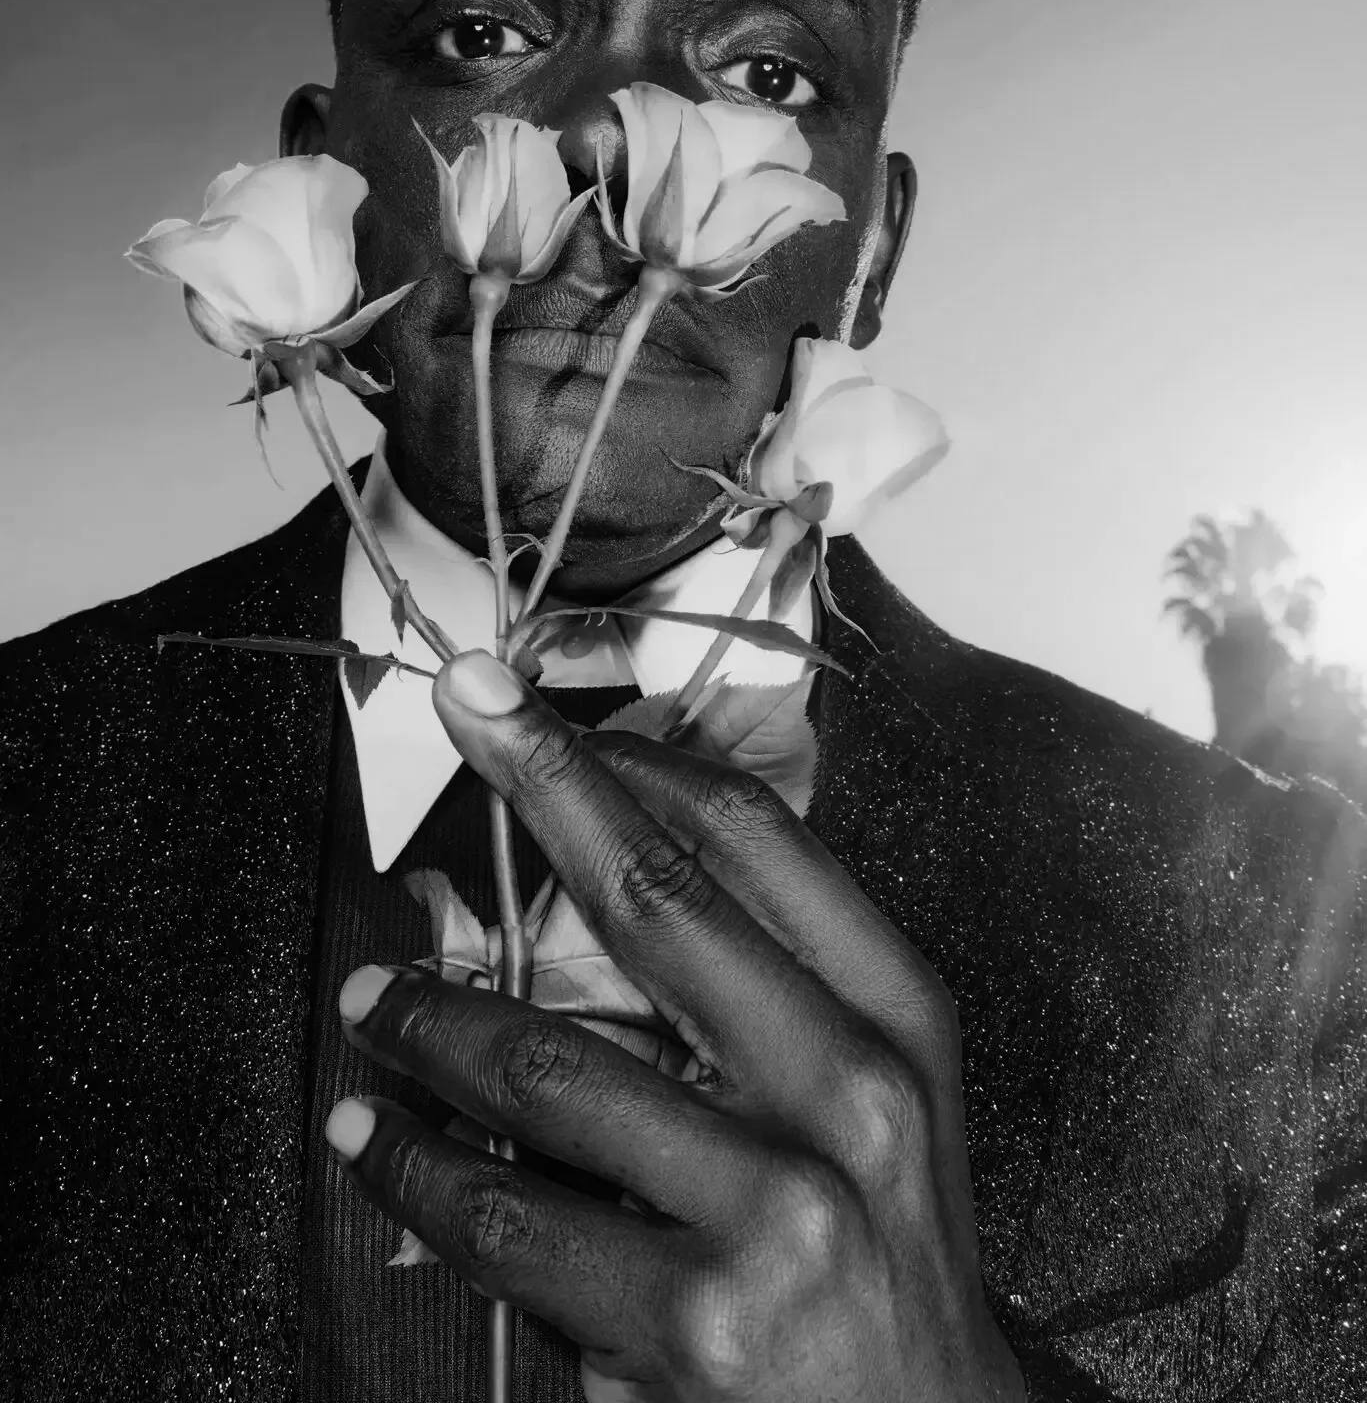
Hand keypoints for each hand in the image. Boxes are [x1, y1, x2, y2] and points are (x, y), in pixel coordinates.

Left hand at [326, 650, 1024, 1401]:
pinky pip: (507, 1220)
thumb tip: (595, 861)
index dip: (629, 756)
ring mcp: (775, 1211)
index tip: (538, 710)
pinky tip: (378, 1140)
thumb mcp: (877, 1094)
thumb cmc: (884, 1247)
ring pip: (547, 1071)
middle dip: (540, 789)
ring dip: (432, 1021)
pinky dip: (417, 1169)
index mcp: (897, 1014)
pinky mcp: (694, 1321)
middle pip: (657, 899)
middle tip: (460, 720)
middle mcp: (850, 1092)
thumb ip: (769, 984)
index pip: (754, 837)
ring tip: (377, 1004)